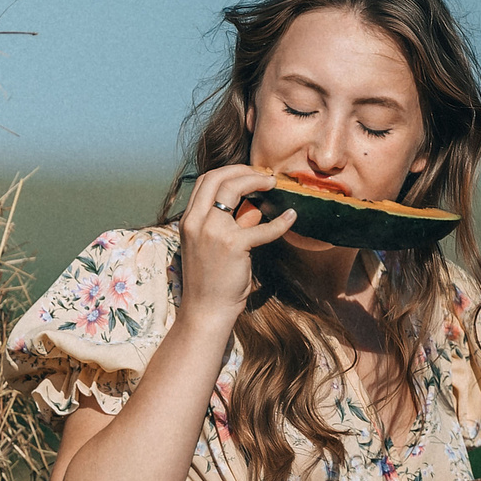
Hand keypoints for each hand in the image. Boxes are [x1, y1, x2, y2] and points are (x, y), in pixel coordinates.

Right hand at [173, 164, 295, 330]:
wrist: (206, 310)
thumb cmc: (211, 281)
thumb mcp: (212, 246)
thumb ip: (229, 224)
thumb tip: (254, 208)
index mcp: (189, 220)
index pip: (205, 181)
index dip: (229, 171)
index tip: (248, 174)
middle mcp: (196, 221)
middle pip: (217, 177)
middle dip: (243, 170)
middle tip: (264, 175)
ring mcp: (212, 232)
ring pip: (233, 189)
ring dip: (256, 181)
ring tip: (274, 184)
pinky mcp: (232, 246)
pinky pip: (262, 227)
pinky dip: (280, 221)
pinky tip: (292, 217)